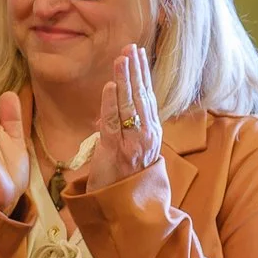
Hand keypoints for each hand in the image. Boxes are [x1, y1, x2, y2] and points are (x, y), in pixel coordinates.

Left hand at [85, 44, 161, 189]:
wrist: (127, 209)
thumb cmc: (125, 180)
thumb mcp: (128, 151)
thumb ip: (120, 130)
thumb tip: (106, 113)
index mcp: (151, 132)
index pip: (147, 97)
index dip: (143, 74)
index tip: (138, 54)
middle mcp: (147, 135)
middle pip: (141, 96)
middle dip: (135, 71)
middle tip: (130, 48)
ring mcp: (134, 144)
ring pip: (129, 105)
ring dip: (124, 80)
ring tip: (121, 59)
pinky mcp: (117, 153)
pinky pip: (114, 123)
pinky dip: (111, 104)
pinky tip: (110, 87)